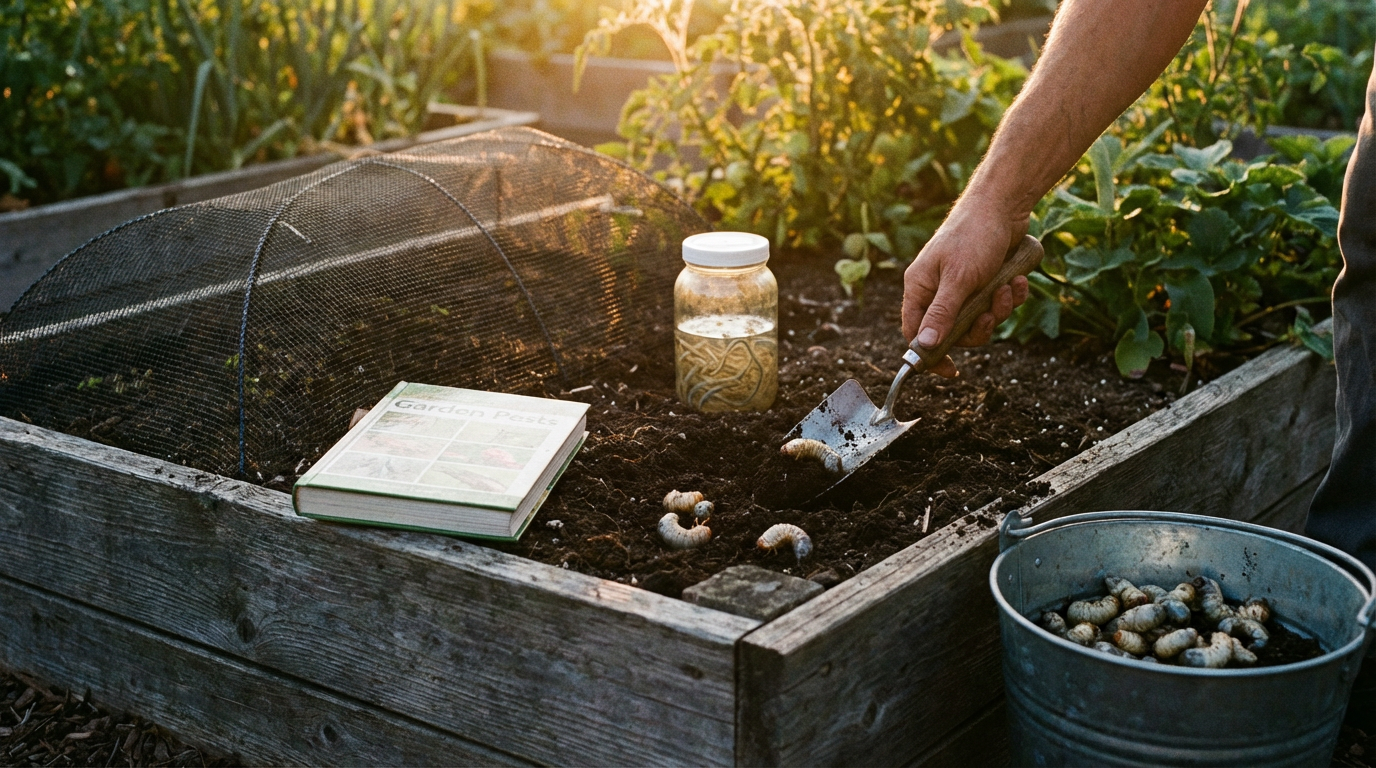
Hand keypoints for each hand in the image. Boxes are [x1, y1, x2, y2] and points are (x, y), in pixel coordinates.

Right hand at [901, 199, 1031, 377]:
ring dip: (998, 309)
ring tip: (1008, 288)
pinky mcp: (986, 280)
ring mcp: (963, 285)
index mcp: (920, 287)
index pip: (914, 331)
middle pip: (953, 330)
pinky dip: (1011, 295)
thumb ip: (942, 314)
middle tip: (990, 315)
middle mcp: (938, 288)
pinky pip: (996, 302)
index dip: (930, 353)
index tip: (950, 370)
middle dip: (978, 326)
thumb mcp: (958, 280)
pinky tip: (1019, 280)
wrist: (1004, 203)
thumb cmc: (973, 236)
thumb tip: (924, 347)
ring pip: (979, 318)